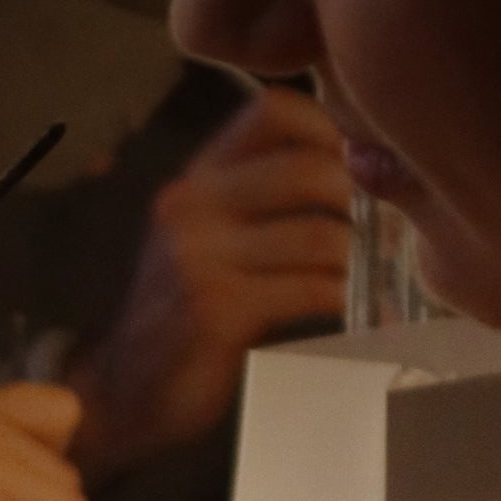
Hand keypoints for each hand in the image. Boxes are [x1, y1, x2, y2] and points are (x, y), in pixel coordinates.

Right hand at [72, 87, 350, 479]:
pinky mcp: (217, 310)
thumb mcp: (203, 240)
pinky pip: (310, 289)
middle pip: (307, 170)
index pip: (272, 111)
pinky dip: (344, 299)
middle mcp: (190, 206)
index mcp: (194, 181)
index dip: (329, 128)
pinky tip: (349, 309)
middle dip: (360, 200)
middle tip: (380, 229)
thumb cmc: (179, 315)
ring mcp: (199, 258)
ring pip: (319, 235)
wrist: (120, 389)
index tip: (354, 165)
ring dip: (357, 259)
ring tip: (365, 276)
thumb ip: (255, 201)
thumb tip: (357, 172)